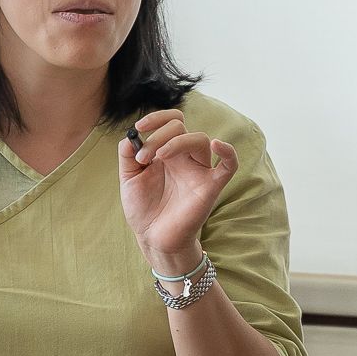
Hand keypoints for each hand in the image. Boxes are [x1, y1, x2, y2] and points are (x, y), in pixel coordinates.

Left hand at [120, 110, 236, 275]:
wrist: (153, 237)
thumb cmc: (143, 208)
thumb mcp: (128, 177)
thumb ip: (127, 153)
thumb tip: (131, 135)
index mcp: (167, 152)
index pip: (171, 121)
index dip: (156, 118)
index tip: (139, 128)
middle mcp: (185, 158)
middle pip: (181, 128)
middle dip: (158, 136)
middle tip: (143, 158)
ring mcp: (199, 171)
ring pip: (200, 139)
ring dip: (176, 142)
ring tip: (157, 158)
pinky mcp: (210, 187)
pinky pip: (229, 165)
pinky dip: (228, 152)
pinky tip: (217, 145)